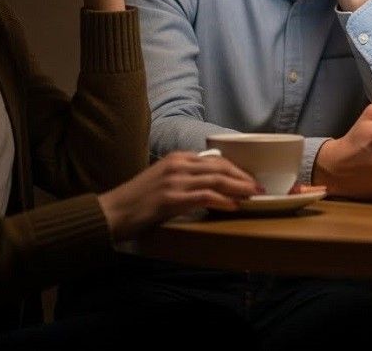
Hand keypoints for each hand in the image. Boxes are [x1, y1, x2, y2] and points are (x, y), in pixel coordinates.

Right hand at [97, 152, 261, 240]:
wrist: (112, 212)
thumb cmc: (139, 201)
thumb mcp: (164, 181)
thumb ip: (187, 179)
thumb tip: (214, 187)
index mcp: (178, 158)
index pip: (216, 159)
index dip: (237, 169)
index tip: (251, 179)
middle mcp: (178, 164)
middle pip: (220, 167)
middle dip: (243, 177)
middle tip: (260, 188)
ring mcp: (174, 180)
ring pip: (216, 179)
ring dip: (239, 188)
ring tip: (254, 196)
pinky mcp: (171, 197)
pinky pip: (204, 195)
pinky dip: (223, 200)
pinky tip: (234, 206)